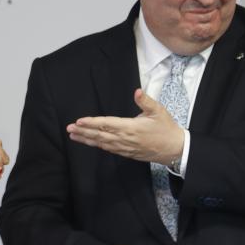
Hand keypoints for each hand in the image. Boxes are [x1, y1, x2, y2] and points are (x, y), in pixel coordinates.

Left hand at [66, 89, 183, 164]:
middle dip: (83, 132)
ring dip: (87, 139)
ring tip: (73, 136)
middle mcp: (125, 139)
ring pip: (102, 143)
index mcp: (131, 127)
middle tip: (69, 129)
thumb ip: (145, 101)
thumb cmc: (167, 128)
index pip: (106, 124)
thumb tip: (137, 91)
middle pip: (99, 135)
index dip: (91, 123)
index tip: (79, 121)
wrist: (175, 149)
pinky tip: (90, 142)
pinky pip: (109, 149)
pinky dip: (97, 145)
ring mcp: (125, 147)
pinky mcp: (127, 153)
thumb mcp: (158, 111)